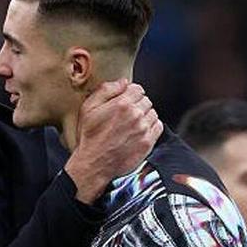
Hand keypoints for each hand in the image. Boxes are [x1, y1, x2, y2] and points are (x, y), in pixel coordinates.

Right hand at [65, 79, 161, 203]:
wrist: (94, 163)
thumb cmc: (89, 137)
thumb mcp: (88, 108)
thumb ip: (106, 90)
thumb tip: (123, 82)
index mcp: (121, 104)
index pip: (137, 89)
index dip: (130, 94)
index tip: (125, 101)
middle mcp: (135, 115)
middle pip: (146, 100)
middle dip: (137, 105)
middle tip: (125, 115)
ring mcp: (143, 129)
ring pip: (152, 113)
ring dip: (144, 116)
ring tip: (131, 124)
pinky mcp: (148, 142)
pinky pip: (158, 127)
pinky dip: (151, 127)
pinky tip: (139, 131)